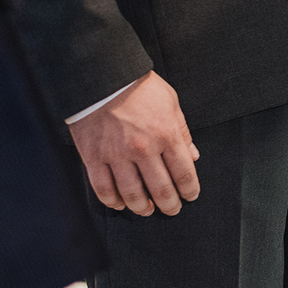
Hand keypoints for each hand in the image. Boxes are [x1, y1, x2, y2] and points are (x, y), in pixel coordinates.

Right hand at [69, 71, 199, 216]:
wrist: (102, 76)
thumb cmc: (139, 87)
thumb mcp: (171, 103)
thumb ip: (182, 131)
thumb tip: (193, 156)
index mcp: (166, 134)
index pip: (184, 172)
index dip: (190, 189)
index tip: (191, 196)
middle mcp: (144, 149)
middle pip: (161, 189)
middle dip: (170, 204)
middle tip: (172, 210)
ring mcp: (117, 155)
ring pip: (132, 194)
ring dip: (143, 207)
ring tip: (148, 210)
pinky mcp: (94, 157)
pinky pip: (104, 188)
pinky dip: (113, 201)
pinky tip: (121, 203)